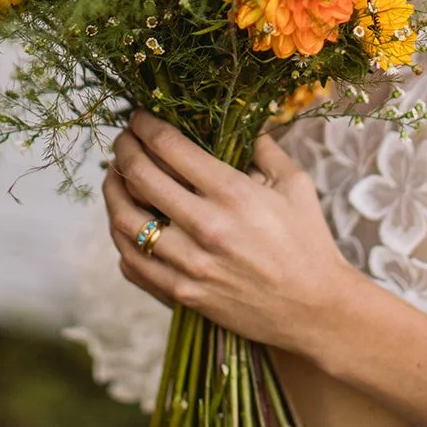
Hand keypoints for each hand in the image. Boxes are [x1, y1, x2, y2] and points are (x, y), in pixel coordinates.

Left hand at [101, 109, 354, 358]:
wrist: (314, 309)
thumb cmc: (308, 242)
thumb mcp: (294, 185)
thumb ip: (264, 148)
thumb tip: (239, 121)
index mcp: (233, 193)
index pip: (169, 146)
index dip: (145, 125)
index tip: (139, 117)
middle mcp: (206, 227)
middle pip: (139, 177)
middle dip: (123, 150)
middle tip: (122, 141)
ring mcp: (190, 265)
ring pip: (125, 222)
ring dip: (112, 192)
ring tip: (114, 178)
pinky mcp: (183, 295)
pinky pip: (133, 264)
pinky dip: (121, 239)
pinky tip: (125, 223)